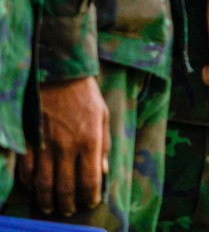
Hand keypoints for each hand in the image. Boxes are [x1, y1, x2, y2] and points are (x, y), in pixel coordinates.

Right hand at [24, 75, 106, 215]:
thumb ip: (104, 145)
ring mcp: (45, 146)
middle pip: (66, 187)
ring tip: (50, 208)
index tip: (91, 203)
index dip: (90, 196)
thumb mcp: (103, 117)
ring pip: (44, 184)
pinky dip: (30, 183)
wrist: (59, 75)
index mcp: (89, 141)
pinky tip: (34, 188)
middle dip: (68, 203)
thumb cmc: (85, 95)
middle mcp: (67, 147)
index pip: (90, 180)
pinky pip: (27, 170)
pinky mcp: (29, 142)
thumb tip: (103, 171)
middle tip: (69, 211)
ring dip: (47, 200)